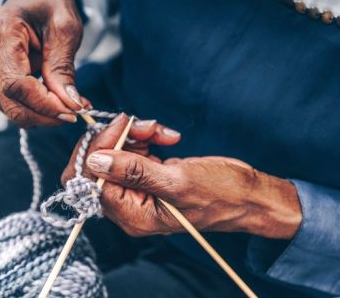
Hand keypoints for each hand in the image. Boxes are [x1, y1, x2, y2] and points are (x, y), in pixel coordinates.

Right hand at [0, 0, 85, 127]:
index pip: (16, 84)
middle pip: (11, 102)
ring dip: (43, 111)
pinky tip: (51, 93)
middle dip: (47, 114)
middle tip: (77, 110)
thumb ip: (63, 67)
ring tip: (68, 97)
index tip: (74, 111)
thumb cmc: (50, 4)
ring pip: (11, 108)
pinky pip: (9, 104)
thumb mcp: (66, 28)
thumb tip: (68, 103)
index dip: (45, 104)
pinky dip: (34, 106)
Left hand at [65, 115, 301, 238]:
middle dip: (117, 138)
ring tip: (161, 130)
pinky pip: (133, 150)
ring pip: (116, 152)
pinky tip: (167, 136)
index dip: (99, 148)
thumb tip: (96, 160)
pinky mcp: (148, 175)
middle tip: (142, 125)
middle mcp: (129, 205)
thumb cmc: (221, 196)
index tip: (122, 126)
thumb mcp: (177, 181)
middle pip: (98, 164)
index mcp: (131, 215)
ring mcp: (138, 189)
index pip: (90, 179)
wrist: (249, 195)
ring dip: (136, 134)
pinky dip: (146, 137)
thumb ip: (134, 171)